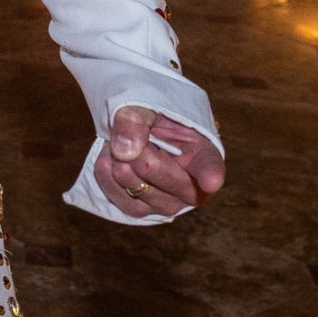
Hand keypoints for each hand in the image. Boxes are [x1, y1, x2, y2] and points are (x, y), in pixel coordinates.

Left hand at [94, 106, 224, 218]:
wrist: (133, 132)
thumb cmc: (149, 118)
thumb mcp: (142, 106)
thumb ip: (134, 120)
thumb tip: (124, 151)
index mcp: (202, 154)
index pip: (209, 166)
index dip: (210, 175)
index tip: (210, 182)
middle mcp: (192, 186)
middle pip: (161, 175)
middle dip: (138, 153)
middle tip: (131, 138)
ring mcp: (168, 202)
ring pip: (138, 189)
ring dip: (119, 163)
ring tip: (119, 145)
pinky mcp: (143, 210)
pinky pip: (121, 200)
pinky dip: (107, 177)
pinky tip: (109, 160)